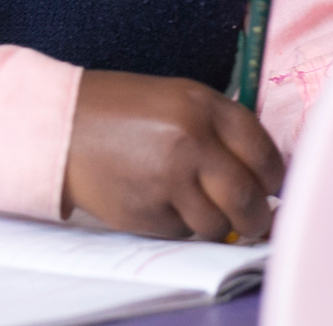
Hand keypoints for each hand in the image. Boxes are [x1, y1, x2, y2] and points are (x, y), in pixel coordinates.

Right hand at [62, 70, 284, 241]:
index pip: (265, 154)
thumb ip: (220, 131)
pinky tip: (155, 199)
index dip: (274, 179)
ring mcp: (169, 178)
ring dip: (211, 222)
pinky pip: (183, 233)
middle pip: (249, 199)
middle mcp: (191, 140)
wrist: (59, 126)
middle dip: (255, 217)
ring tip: (185, 200)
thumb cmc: (119, 110)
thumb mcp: (175, 99)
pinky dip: (177, 224)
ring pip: (218, 225)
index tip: (271, 188)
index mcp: (202, 105)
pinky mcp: (148, 211)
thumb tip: (266, 177)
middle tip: (250, 218)